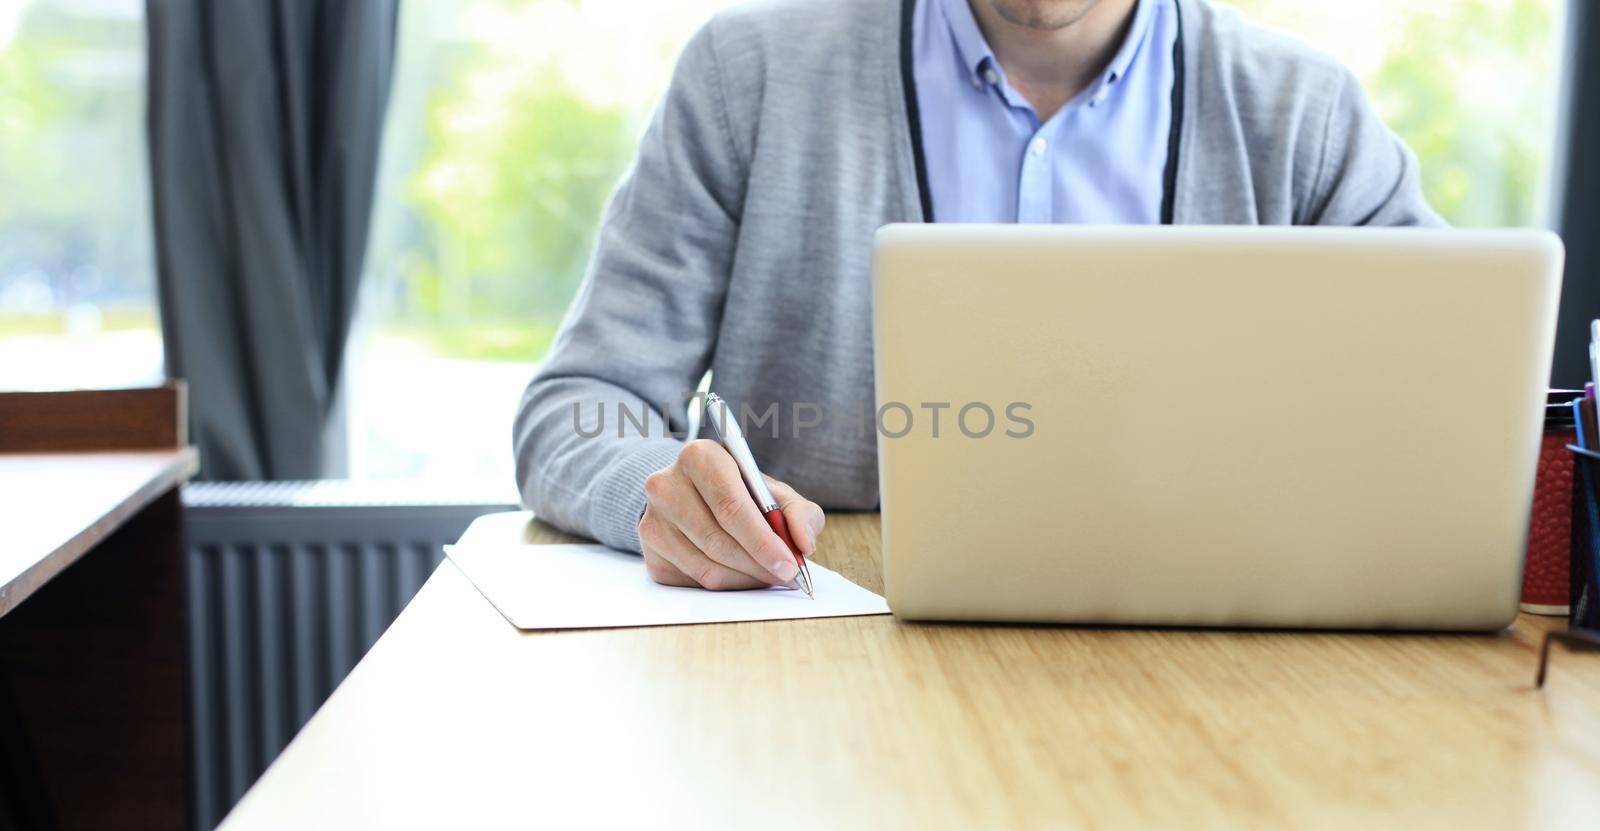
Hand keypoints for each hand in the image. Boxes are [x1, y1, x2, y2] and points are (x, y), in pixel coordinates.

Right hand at [639, 439, 825, 589]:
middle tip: (785, 574)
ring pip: (706, 566)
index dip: (763, 540)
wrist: (695, 496)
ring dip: (744, 577)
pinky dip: (726, 584)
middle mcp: (665, 485)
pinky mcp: (649, 552)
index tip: (790, 564)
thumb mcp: (774, 492)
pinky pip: (693, 580)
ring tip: (767, 573)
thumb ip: (799, 512)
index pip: (730, 506)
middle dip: (759, 564)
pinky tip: (741, 574)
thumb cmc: (740, 493)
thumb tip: (803, 543)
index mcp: (699, 456)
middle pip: (718, 540)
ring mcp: (652, 521)